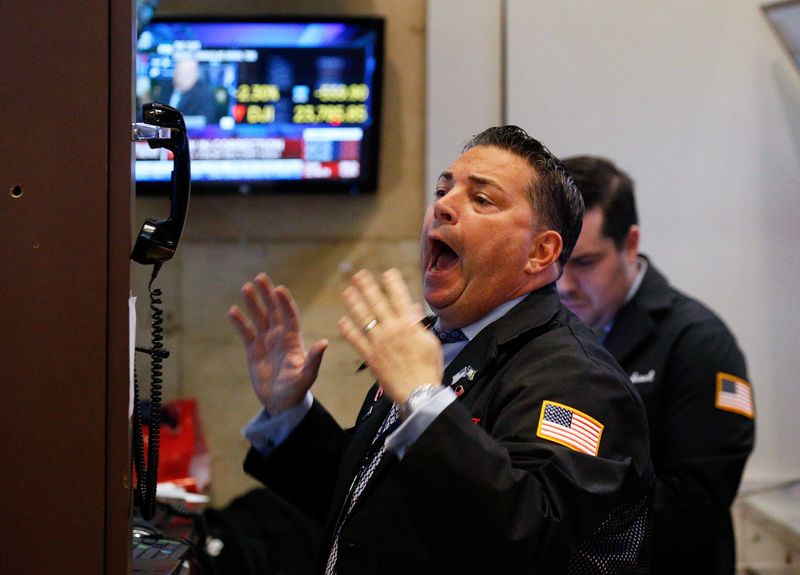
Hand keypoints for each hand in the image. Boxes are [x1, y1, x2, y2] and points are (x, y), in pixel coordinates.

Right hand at [229, 273, 327, 413]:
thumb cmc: (297, 388)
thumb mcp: (307, 375)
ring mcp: (265, 341)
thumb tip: (324, 343)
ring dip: (253, 303)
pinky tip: (233, 311)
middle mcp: (279, 336)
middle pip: (273, 310)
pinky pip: (245, 332)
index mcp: (293, 339)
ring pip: (258, 317)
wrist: (281, 401)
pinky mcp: (253, 350)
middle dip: (267, 294)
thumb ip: (314, 359)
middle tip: (260, 277)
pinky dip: (239, 322)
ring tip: (245, 287)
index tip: (279, 290)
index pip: (289, 316)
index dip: (285, 303)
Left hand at [338, 268, 442, 403]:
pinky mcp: (370, 357)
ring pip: (364, 318)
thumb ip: (419, 325)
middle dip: (368, 287)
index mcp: (409, 325)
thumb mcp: (430, 343)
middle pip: (377, 303)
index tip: (387, 272)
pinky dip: (348, 330)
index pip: (399, 298)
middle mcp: (392, 330)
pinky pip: (356, 340)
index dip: (392, 283)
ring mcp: (379, 343)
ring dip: (354, 303)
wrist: (419, 393)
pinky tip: (342, 321)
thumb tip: (413, 309)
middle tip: (359, 275)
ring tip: (347, 292)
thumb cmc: (429, 369)